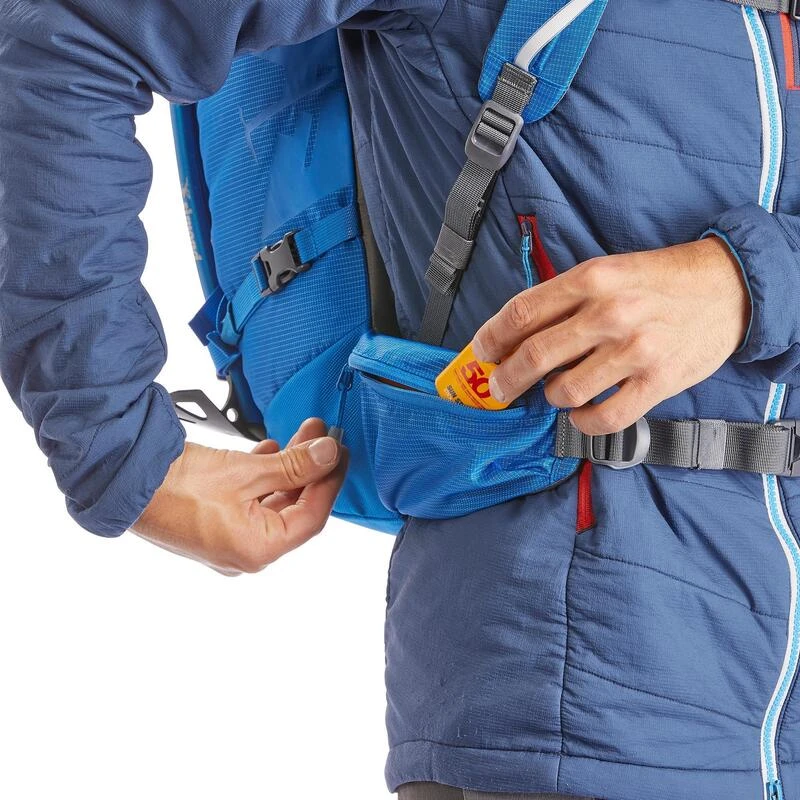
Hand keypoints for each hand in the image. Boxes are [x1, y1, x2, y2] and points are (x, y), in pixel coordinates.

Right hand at [132, 418, 346, 574]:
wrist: (122, 482)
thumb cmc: (177, 485)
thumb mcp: (245, 471)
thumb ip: (293, 465)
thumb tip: (328, 453)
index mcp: (257, 549)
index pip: (312, 516)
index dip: (331, 481)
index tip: (342, 452)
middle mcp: (246, 552)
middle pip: (294, 509)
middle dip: (311, 469)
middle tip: (324, 436)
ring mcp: (229, 540)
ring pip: (274, 503)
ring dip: (289, 469)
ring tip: (301, 434)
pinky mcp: (215, 524)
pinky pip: (252, 503)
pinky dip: (266, 478)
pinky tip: (271, 451)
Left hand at [472, 237, 749, 435]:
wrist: (729, 287)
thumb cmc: (660, 280)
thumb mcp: (609, 269)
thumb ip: (565, 297)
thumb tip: (516, 332)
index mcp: (592, 279)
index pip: (522, 312)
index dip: (492, 338)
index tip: (482, 352)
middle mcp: (610, 313)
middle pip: (535, 355)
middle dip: (506, 379)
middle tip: (499, 389)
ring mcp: (635, 350)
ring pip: (565, 391)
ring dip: (551, 397)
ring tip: (558, 390)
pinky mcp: (659, 382)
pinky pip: (604, 418)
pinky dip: (583, 422)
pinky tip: (583, 413)